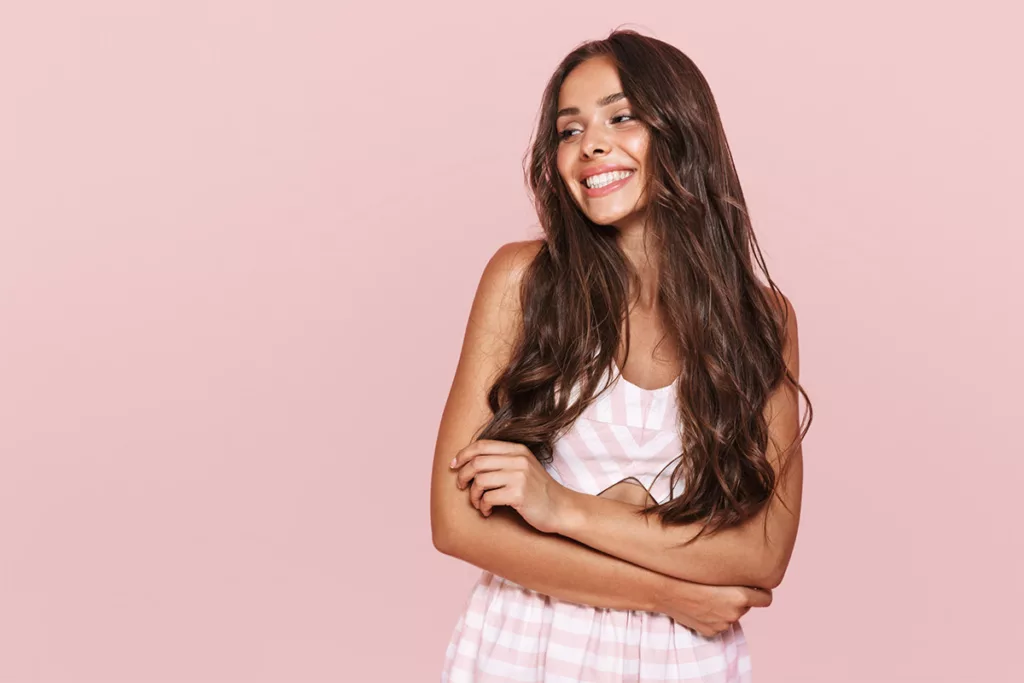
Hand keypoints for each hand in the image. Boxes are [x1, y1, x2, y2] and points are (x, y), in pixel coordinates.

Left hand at [450, 438, 567, 533]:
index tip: (453, 466)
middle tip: (462, 487)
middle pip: (477, 462)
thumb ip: (502, 460)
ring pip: (480, 481)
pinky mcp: (519, 494)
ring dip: (473, 495)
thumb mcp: (523, 467)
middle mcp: (518, 459)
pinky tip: (488, 511)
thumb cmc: (537, 491)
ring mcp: (519, 476)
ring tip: (478, 503)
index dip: (463, 455)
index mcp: (517, 450)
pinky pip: (488, 498)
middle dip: (463, 476)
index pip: (481, 445)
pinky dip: (483, 506)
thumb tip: (468, 462)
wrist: (560, 508)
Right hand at [656, 577, 771, 637]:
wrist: (667, 591)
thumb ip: (737, 579)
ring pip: (732, 615)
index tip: (754, 587)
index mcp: (740, 597)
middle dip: (739, 598)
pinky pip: (719, 624)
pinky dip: (713, 618)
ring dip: (725, 608)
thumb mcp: (718, 572)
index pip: (766, 599)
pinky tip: (701, 607)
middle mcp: (735, 613)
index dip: (761, 591)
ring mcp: (723, 625)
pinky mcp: (712, 632)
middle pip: (747, 605)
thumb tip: (750, 581)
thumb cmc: (690, 575)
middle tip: (722, 588)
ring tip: (707, 596)